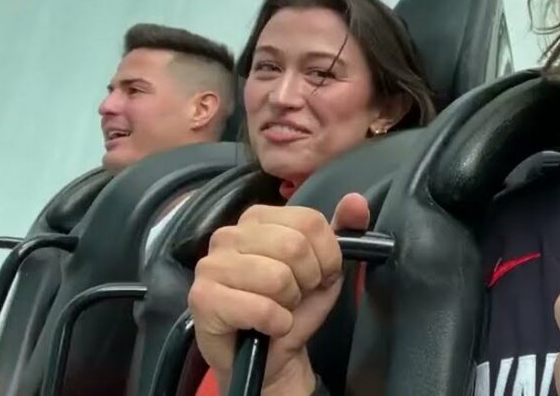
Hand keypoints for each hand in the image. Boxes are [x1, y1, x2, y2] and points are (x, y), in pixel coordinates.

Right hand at [189, 193, 369, 395]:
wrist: (271, 358)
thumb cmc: (293, 307)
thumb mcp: (326, 266)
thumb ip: (344, 230)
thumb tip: (356, 201)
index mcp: (257, 218)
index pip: (310, 221)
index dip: (327, 256)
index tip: (320, 276)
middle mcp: (229, 234)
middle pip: (294, 246)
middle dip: (308, 280)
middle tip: (296, 296)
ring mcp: (211, 265)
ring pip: (278, 277)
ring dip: (289, 303)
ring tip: (279, 309)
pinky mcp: (203, 298)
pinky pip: (261, 308)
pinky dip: (277, 323)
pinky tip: (269, 326)